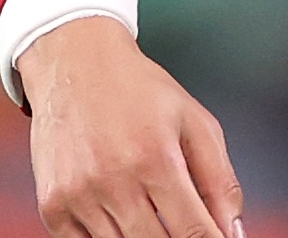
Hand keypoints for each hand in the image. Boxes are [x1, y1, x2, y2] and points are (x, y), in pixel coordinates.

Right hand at [17, 16, 246, 237]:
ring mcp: (78, 197)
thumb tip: (234, 233)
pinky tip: (121, 217)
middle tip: (182, 224)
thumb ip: (220, 181)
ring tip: (152, 210)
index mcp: (156, 157)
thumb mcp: (195, 122)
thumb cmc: (139, 92)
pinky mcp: (52, 206)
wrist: (75, 65)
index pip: (193, 232)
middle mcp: (114, 180)